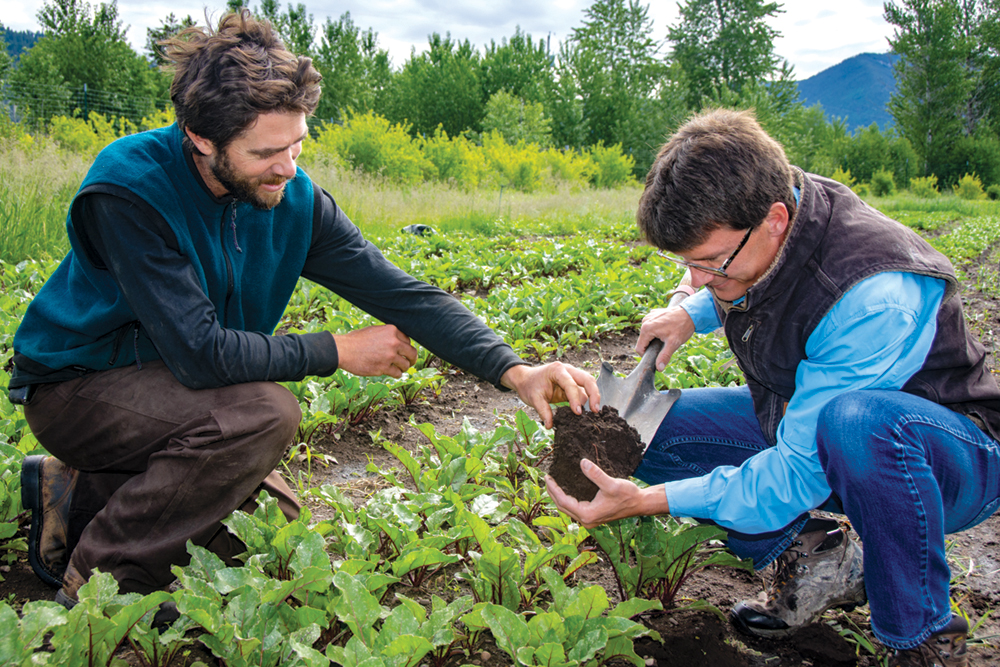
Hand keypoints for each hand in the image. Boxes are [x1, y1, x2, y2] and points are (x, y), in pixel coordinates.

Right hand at [333, 325, 416, 377]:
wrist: (343, 350)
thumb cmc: (356, 340)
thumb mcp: (374, 331)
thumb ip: (388, 335)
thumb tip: (401, 341)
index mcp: (392, 330)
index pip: (408, 340)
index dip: (406, 347)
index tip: (404, 352)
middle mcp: (393, 342)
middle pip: (412, 353)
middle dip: (412, 359)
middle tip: (410, 362)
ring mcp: (389, 356)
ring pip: (406, 365)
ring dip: (403, 368)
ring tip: (397, 368)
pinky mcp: (384, 367)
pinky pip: (397, 373)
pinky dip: (396, 374)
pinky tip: (391, 372)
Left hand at [500, 361, 599, 428]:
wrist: (526, 379)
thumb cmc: (530, 386)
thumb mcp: (533, 398)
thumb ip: (543, 411)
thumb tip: (550, 425)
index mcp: (557, 370)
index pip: (571, 384)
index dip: (575, 399)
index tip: (577, 413)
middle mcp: (568, 370)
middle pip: (587, 379)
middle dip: (594, 394)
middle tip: (595, 411)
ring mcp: (572, 376)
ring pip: (589, 384)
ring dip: (593, 397)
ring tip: (594, 413)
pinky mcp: (573, 384)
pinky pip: (584, 390)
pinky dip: (588, 400)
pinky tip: (588, 411)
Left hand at [544, 458, 668, 527]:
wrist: (640, 504)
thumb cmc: (627, 496)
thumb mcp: (611, 484)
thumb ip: (596, 474)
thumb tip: (582, 463)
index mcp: (588, 514)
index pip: (564, 502)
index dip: (554, 489)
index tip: (548, 477)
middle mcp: (587, 520)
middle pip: (562, 507)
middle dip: (553, 493)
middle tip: (547, 479)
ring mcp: (590, 519)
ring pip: (568, 508)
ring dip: (559, 496)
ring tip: (553, 483)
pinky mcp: (593, 516)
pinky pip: (574, 508)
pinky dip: (568, 499)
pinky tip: (566, 489)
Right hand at [636, 307, 694, 370]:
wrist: (690, 313)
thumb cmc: (682, 327)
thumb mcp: (673, 343)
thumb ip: (664, 356)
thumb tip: (659, 368)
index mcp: (647, 328)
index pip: (639, 348)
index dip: (646, 355)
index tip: (657, 355)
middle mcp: (645, 321)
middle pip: (643, 340)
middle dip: (651, 345)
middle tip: (665, 345)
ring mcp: (649, 316)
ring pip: (647, 333)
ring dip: (654, 338)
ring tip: (667, 336)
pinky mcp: (653, 314)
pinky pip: (651, 326)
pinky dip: (656, 330)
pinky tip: (667, 329)